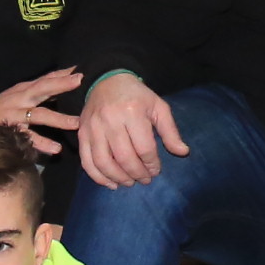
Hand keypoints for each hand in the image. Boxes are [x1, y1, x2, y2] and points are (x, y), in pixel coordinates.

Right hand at [0, 67, 84, 154]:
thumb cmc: (2, 108)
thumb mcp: (21, 95)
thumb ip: (42, 91)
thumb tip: (68, 83)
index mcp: (25, 89)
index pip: (46, 78)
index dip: (64, 73)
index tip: (83, 69)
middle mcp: (21, 99)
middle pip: (42, 88)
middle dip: (61, 84)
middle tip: (81, 81)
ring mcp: (16, 115)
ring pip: (39, 115)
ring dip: (58, 119)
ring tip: (76, 123)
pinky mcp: (10, 131)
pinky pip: (28, 138)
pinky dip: (42, 143)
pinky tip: (55, 149)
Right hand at [76, 73, 185, 188]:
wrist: (107, 81)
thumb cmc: (137, 96)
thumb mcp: (158, 107)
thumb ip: (170, 131)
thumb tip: (183, 152)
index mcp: (132, 112)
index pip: (144, 147)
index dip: (152, 164)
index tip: (156, 170)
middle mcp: (110, 120)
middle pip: (124, 157)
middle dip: (137, 173)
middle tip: (145, 180)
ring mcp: (93, 128)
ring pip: (103, 162)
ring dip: (118, 178)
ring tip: (130, 183)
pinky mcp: (81, 134)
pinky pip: (87, 161)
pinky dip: (98, 177)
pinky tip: (111, 183)